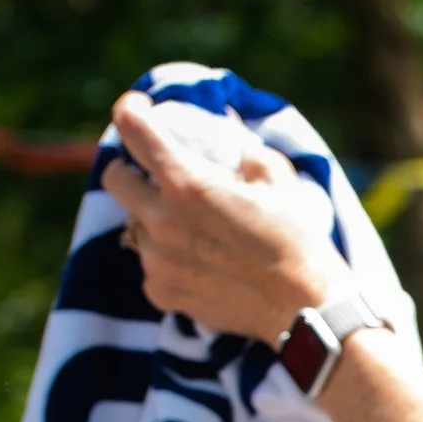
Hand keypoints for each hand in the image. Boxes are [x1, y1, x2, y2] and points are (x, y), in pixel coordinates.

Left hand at [99, 91, 346, 342]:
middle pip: (114, 178)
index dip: (131, 111)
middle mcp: (161, 219)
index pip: (133, 129)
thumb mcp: (281, 182)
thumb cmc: (299, 241)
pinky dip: (168, 260)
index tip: (137, 111)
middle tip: (155, 174)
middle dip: (130, 170)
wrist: (307, 310)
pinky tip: (201, 264)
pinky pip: (151, 266)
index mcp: (187, 182)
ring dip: (155, 219)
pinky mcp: (162, 292)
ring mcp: (157, 259)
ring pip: (136, 226)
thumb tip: (233, 141)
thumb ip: (247, 155)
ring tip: (194, 230)